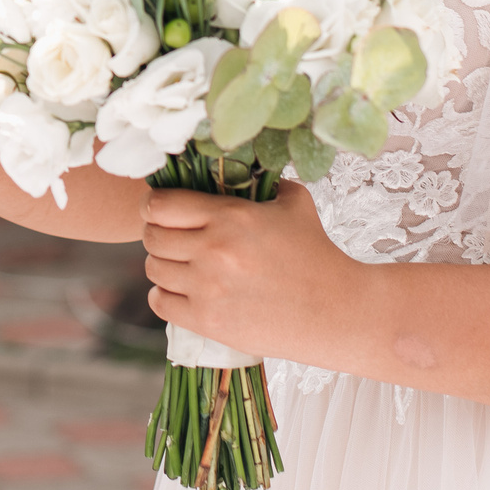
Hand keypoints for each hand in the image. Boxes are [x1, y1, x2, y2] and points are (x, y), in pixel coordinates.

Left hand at [141, 185, 357, 359]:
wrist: (337, 311)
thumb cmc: (318, 256)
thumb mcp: (295, 204)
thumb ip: (266, 181)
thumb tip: (243, 168)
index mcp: (230, 216)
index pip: (160, 204)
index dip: (154, 205)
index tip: (161, 209)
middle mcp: (213, 250)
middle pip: (152, 237)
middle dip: (158, 234)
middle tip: (173, 238)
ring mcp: (208, 288)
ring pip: (153, 269)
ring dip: (163, 265)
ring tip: (182, 265)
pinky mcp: (209, 322)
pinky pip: (160, 303)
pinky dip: (165, 296)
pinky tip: (183, 291)